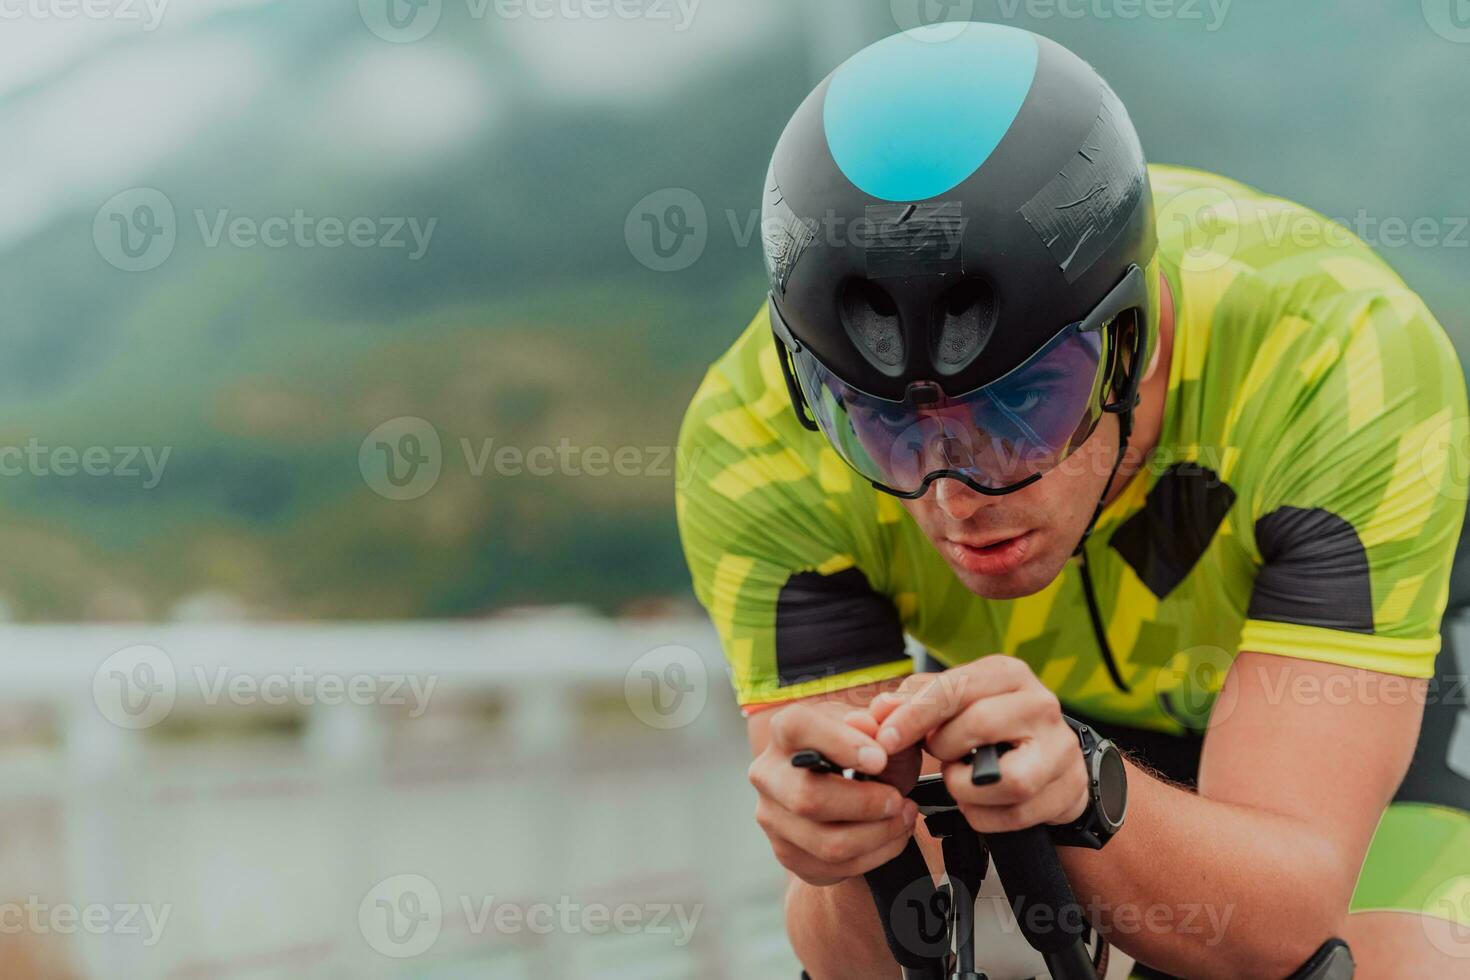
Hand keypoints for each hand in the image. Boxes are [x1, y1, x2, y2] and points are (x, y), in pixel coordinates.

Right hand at [748, 699, 922, 885]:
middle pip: (808, 797)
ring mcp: (773, 817)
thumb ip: (885, 721)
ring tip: (903, 817)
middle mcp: (768, 773)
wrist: (848, 795)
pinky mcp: (787, 853)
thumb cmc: (862, 753)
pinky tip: (892, 835)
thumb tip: (882, 715)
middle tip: (899, 799)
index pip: (799, 728)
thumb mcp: (878, 730)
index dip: (840, 743)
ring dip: (878, 834)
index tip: (880, 759)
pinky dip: (877, 854)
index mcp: (785, 730)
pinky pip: (836, 867)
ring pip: (827, 842)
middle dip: (865, 804)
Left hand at [865, 657, 1088, 834]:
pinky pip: (1012, 815)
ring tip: (961, 777)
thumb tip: (879, 708)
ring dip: (964, 786)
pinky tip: (979, 801)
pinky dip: (982, 815)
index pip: (955, 688)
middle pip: (978, 725)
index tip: (885, 739)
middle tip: (938, 756)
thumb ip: (913, 702)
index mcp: (1008, 674)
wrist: (1050, 761)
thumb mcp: (954, 703)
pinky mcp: (1067, 789)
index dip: (914, 715)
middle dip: (944, 748)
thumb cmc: (993, 728)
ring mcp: (1058, 748)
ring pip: (1001, 778)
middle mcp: (1039, 704)